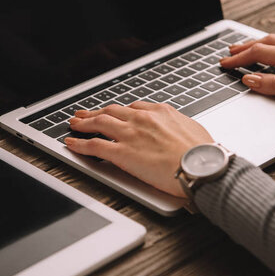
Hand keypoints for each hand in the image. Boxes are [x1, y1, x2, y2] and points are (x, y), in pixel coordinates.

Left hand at [65, 102, 212, 196]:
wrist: (203, 167)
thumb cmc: (204, 154)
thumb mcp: (192, 131)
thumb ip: (177, 128)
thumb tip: (176, 133)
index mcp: (160, 112)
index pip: (133, 108)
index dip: (118, 112)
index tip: (113, 113)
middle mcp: (142, 119)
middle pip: (111, 111)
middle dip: (96, 112)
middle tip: (85, 114)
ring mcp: (130, 134)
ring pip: (98, 123)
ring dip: (83, 123)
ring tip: (74, 124)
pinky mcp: (121, 153)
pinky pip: (93, 145)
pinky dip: (79, 143)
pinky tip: (71, 143)